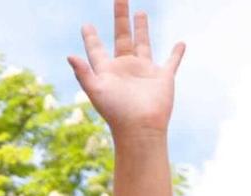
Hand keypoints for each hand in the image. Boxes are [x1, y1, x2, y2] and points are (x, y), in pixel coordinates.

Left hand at [67, 1, 182, 136]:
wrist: (141, 128)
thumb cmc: (116, 112)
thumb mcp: (96, 91)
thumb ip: (83, 73)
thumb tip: (69, 56)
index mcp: (107, 71)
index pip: (96, 50)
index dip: (91, 37)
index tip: (86, 25)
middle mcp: (125, 68)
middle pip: (122, 37)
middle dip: (120, 18)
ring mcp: (144, 72)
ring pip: (143, 43)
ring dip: (142, 29)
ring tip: (140, 12)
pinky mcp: (163, 77)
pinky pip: (171, 61)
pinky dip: (177, 53)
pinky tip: (181, 43)